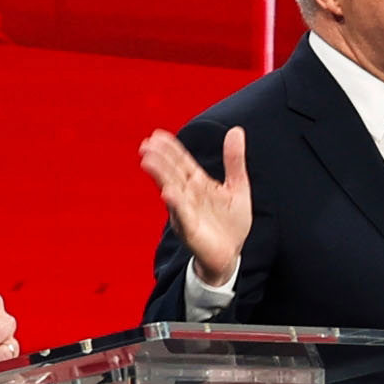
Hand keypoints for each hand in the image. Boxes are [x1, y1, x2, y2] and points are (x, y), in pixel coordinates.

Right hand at [139, 124, 255, 287]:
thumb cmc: (231, 222)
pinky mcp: (191, 230)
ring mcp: (187, 212)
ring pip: (172, 190)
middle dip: (160, 159)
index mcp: (198, 184)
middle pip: (172, 173)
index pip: (182, 162)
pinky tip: (168, 193)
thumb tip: (235, 130)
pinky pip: (182, 216)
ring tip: (148, 161)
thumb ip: (234, 160)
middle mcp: (189, 195)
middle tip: (146, 145)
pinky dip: (176, 204)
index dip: (170, 148)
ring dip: (160, 176)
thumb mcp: (238, 186)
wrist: (231, 254)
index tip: (157, 135)